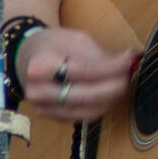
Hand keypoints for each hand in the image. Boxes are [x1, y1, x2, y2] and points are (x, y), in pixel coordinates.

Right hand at [16, 27, 140, 121]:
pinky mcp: (55, 119)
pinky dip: (103, 104)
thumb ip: (99, 55)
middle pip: (87, 96)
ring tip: (123, 80)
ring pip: (89, 111)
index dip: (111, 67)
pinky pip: (85, 115)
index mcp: (40, 67)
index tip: (131, 58)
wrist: (26, 59)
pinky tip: (111, 92)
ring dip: (112, 97)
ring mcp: (46, 110)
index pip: (83, 71)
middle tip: (130, 72)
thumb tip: (128, 62)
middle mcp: (39, 93)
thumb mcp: (75, 39)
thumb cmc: (52, 45)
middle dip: (115, 85)